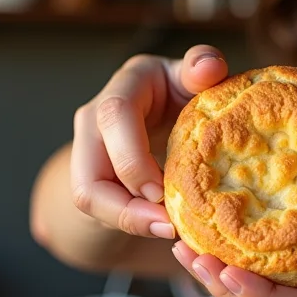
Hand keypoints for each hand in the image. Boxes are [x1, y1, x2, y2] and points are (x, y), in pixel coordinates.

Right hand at [70, 45, 227, 239]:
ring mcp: (89, 148)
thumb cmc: (187, 91)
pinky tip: (164, 228)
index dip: (132, 157)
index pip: (114, 115)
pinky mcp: (93, 177)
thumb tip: (209, 67)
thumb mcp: (195, 77)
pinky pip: (100, 209)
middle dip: (128, 204)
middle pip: (90, 169)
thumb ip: (204, 66)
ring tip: (169, 230)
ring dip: (128, 219)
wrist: (168, 111)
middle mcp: (97, 115)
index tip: (161, 191)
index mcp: (127, 84)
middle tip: (170, 224)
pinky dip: (132, 222)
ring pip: (87, 196)